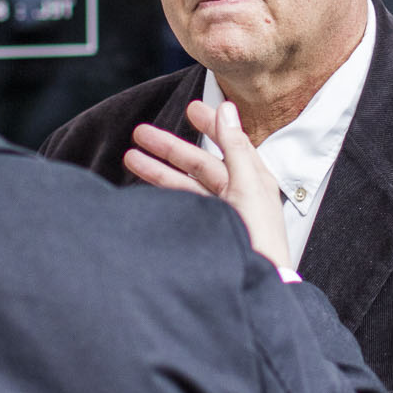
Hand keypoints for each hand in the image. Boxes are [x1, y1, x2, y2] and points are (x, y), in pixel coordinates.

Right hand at [125, 98, 294, 272]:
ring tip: (131, 158)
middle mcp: (237, 194)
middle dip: (170, 148)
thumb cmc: (261, 241)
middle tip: (141, 134)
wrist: (256, 284)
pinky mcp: (207, 230)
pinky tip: (146, 190)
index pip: (229, 142)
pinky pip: (183, 206)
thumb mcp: (247, 186)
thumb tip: (226, 110)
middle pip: (199, 163)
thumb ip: (234, 147)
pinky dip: (165, 195)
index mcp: (253, 179)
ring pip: (186, 184)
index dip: (211, 124)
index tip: (191, 108)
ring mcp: (220, 213)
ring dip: (159, 170)